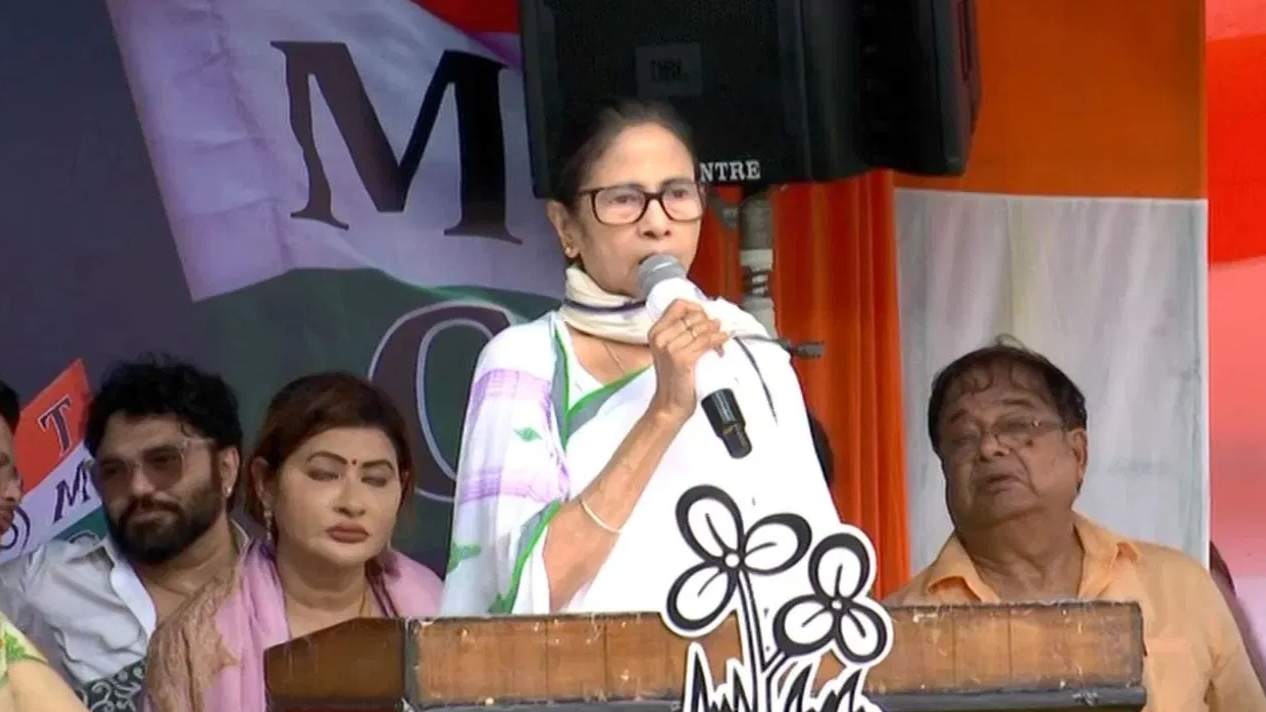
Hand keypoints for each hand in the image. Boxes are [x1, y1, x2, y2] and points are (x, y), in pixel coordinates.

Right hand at [647, 300, 727, 422]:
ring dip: (715, 332)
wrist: (670, 405)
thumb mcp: (673, 351)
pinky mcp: (681, 358)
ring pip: (701, 328)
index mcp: (656, 332)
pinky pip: (705, 341)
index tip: (706, 318)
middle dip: (709, 323)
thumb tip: (712, 320)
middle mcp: (660, 337)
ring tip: (719, 343)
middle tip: (716, 334)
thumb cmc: (674, 380)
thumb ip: (684, 334)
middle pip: (693, 315)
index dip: (696, 308)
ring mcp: (670, 347)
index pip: (678, 305)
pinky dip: (717, 340)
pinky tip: (722, 342)